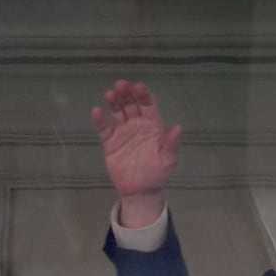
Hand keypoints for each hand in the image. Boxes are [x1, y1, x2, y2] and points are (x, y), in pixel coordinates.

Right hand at [90, 80, 182, 225]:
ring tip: (110, 94)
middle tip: (121, 85)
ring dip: (114, 102)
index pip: (149, 106)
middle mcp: (137, 126)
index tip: (139, 86)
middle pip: (132, 105)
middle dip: (127, 94)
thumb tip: (178, 127)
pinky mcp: (110, 142)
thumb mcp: (168, 159)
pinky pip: (104, 129)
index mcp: (153, 127)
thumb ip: (171, 143)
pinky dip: (100, 120)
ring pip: (117, 113)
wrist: (141, 191)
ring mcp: (123, 133)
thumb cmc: (157, 174)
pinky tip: (97, 112)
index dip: (144, 96)